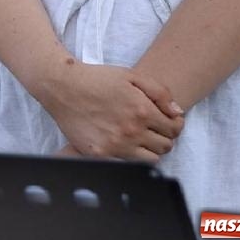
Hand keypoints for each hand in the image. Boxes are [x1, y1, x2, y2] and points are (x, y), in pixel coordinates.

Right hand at [41, 62, 184, 162]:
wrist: (62, 86)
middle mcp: (132, 131)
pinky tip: (123, 143)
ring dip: (150, 149)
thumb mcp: (131, 76)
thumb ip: (160, 93)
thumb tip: (177, 113)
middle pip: (165, 146)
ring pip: (150, 159)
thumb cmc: (96, 79)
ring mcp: (116, 145)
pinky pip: (127, 164)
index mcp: (142, 111)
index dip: (175, 125)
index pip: (174, 129)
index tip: (167, 122)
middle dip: (164, 137)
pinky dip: (130, 156)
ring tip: (139, 138)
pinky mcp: (101, 154)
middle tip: (153, 129)